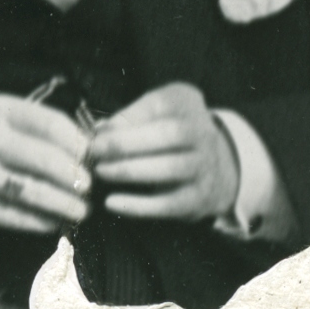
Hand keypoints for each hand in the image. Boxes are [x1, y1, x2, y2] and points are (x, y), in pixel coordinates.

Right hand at [0, 95, 95, 232]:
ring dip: (67, 205)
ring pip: (37, 192)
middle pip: (49, 161)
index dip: (81, 145)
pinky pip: (20, 216)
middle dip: (79, 179)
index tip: (95, 158)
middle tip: (92, 188)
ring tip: (82, 211)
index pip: (53, 125)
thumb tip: (87, 146)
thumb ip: (34, 126)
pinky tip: (56, 222)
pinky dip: (44, 222)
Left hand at [85, 83, 241, 220]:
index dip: (127, 118)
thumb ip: (128, 117)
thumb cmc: (169, 135)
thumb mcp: (154, 112)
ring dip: (129, 171)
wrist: (215, 168)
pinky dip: (137, 205)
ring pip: (169, 168)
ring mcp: (204, 166)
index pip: (160, 104)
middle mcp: (202, 132)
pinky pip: (168, 203)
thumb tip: (99, 131)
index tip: (98, 132)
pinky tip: (111, 202)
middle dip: (125, 144)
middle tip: (94, 152)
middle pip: (169, 134)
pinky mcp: (199, 198)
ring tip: (101, 172)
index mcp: (186, 103)